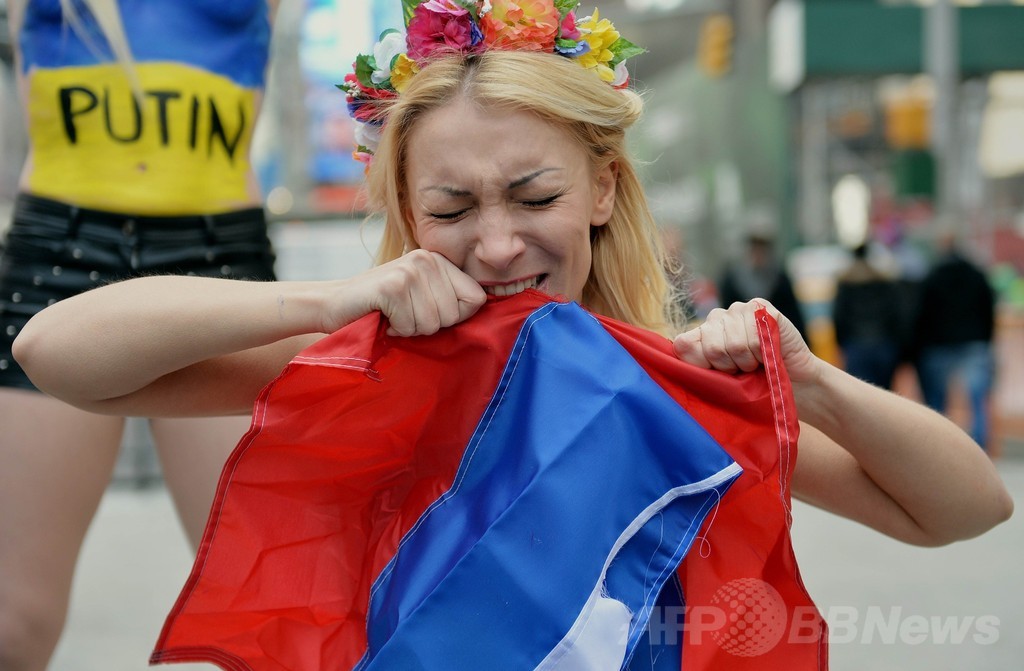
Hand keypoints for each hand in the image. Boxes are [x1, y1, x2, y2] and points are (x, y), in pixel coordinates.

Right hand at [323, 250, 486, 335]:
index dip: (455, 316)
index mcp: (440, 260)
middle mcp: (428, 259)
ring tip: (393, 314)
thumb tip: (487, 307)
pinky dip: (396, 329)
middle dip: (429, 325)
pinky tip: (383, 316)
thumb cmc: (383, 307)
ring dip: (411, 328)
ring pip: (433, 323)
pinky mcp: (393, 286)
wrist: (334, 304)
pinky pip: (412, 325)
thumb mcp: (423, 297)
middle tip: (405, 314)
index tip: (428, 311)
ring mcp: (410, 270)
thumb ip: (451, 298)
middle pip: (454, 314)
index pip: (476, 298)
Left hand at [672, 299, 820, 386]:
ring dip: (748, 361)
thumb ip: (697, 366)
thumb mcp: (720, 380)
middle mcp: (717, 317)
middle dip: (729, 367)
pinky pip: (754, 335)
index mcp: (701, 334)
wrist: (793, 381)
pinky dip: (763, 352)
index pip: (683, 344)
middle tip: (742, 370)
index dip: (700, 364)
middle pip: (710, 347)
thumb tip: (680, 350)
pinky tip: (768, 351)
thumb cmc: (753, 383)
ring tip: (756, 362)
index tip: (717, 374)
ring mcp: (739, 309)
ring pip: (734, 344)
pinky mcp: (761, 308)